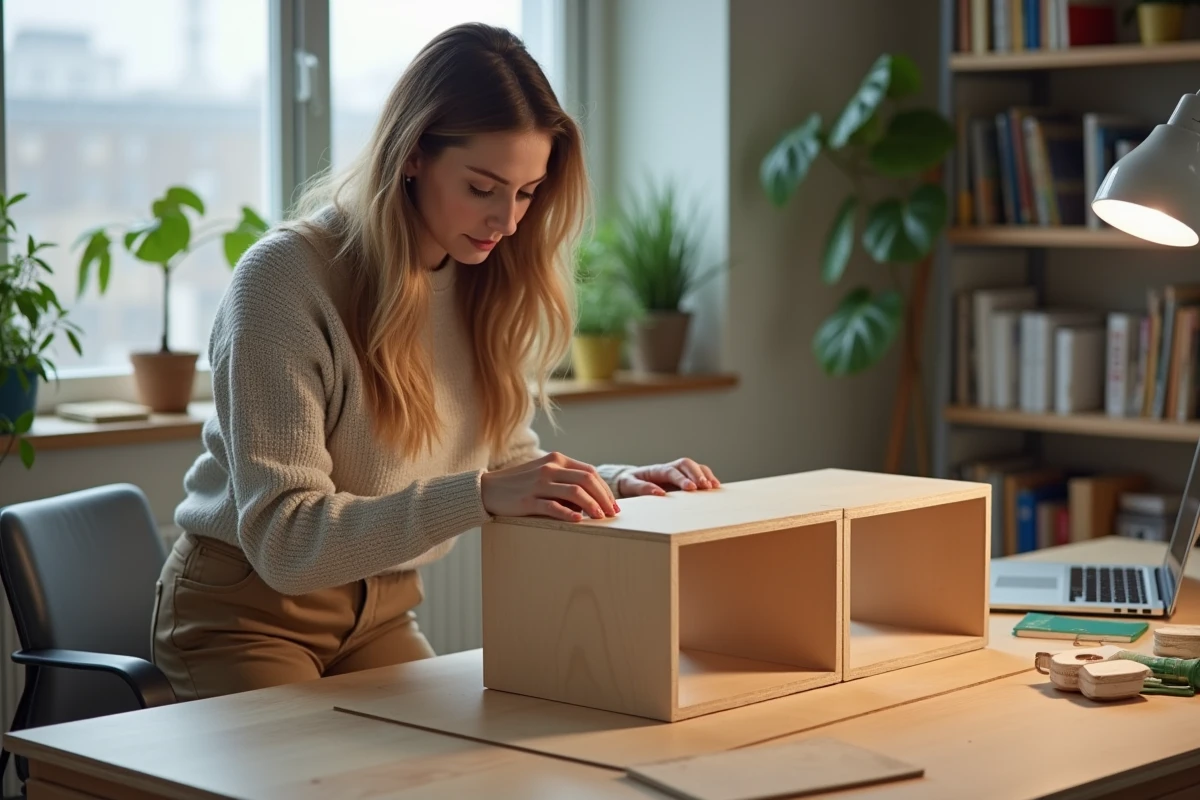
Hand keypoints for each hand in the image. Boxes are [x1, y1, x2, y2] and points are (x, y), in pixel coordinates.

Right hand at [481, 451, 618, 521]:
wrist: (487, 489)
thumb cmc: (520, 485)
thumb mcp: (544, 475)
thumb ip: (565, 482)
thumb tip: (588, 503)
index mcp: (556, 460)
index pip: (590, 472)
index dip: (605, 489)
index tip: (613, 505)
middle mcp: (550, 468)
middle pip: (587, 480)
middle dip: (604, 498)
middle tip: (612, 514)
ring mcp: (539, 483)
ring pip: (574, 492)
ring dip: (592, 506)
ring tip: (600, 518)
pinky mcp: (528, 500)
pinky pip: (553, 506)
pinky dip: (568, 514)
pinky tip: (579, 520)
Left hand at [617, 458, 719, 497]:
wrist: (630, 480)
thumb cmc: (629, 483)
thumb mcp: (629, 485)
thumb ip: (641, 488)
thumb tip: (658, 493)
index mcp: (656, 470)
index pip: (671, 471)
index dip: (681, 479)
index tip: (690, 488)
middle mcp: (670, 468)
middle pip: (686, 465)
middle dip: (697, 474)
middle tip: (704, 486)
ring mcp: (679, 472)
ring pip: (695, 467)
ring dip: (705, 475)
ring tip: (713, 487)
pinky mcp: (685, 478)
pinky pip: (699, 474)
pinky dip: (708, 478)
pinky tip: (716, 487)